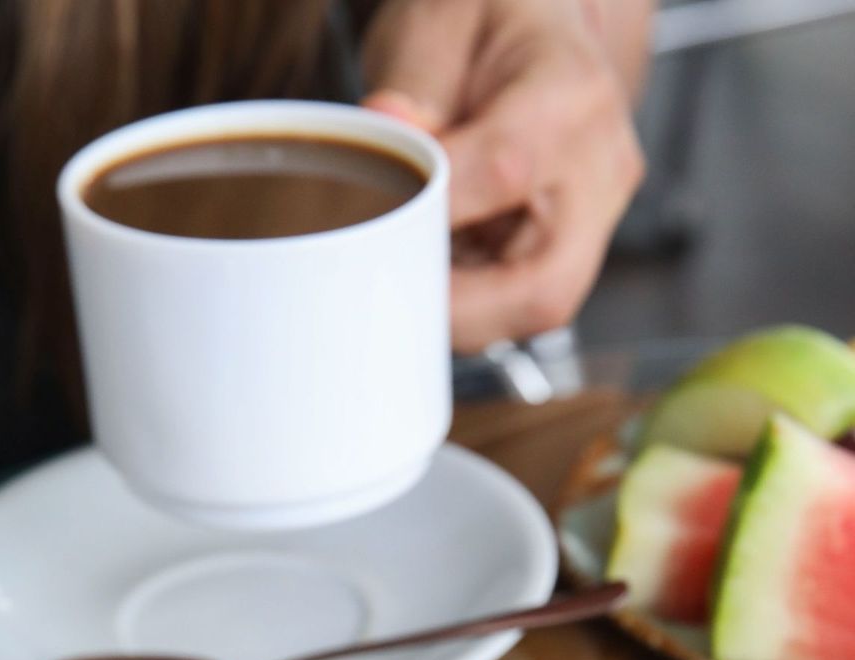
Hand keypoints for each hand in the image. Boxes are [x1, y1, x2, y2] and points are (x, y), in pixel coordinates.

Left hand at [362, 0, 646, 351]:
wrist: (536, 31)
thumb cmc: (489, 21)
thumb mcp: (441, 18)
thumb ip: (413, 81)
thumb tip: (383, 132)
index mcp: (569, 94)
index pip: (505, 171)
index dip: (433, 213)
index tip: (377, 225)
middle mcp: (599, 169)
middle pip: (544, 290)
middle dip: (459, 312)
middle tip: (391, 293)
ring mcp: (594, 221)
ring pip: (533, 312)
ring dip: (459, 314)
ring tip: (405, 274)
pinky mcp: (574, 253)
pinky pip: (520, 306)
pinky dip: (468, 306)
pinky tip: (431, 271)